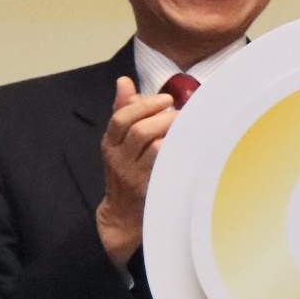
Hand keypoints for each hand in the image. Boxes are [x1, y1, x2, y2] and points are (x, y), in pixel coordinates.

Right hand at [94, 76, 179, 266]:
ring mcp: (135, 176)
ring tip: (188, 127)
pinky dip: (178, 153)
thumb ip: (123, 110)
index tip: (165, 99)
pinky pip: (167, 167)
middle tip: (182, 113)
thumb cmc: (126, 171)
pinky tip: (189, 146)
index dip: (144, 105)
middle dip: (164, 117)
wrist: (123, 216)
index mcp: (110, 145)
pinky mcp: (151, 189)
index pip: (121, 118)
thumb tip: (124, 81)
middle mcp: (120, 160)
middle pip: (140, 131)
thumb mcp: (118, 142)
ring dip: (174, 134)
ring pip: (155, 148)